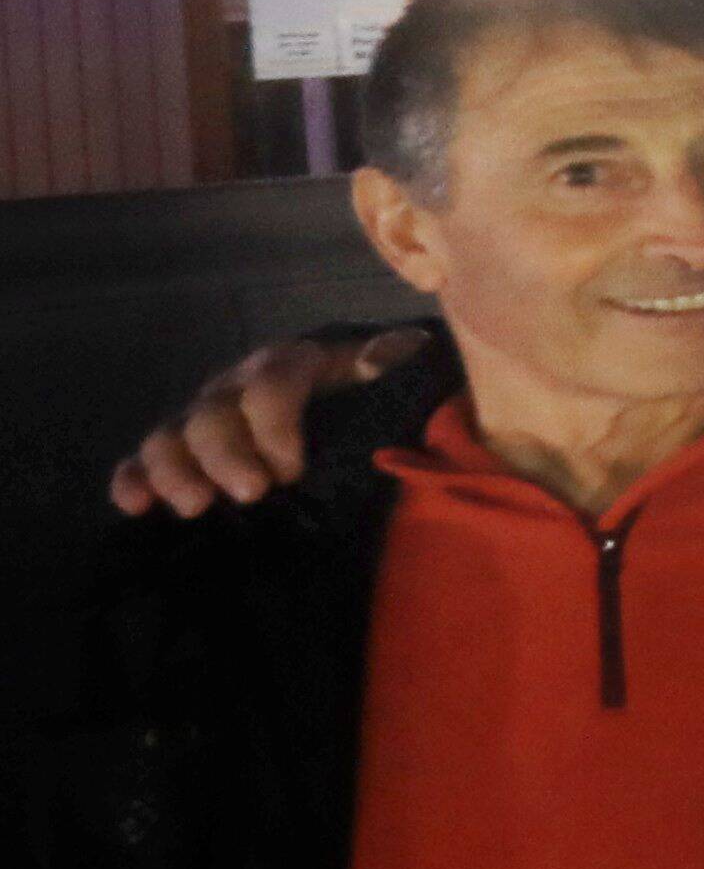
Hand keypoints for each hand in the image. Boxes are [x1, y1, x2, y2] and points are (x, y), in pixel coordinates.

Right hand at [108, 330, 418, 516]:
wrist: (352, 407)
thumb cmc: (376, 395)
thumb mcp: (394, 378)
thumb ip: (397, 369)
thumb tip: (405, 361)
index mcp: (293, 364)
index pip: (274, 382)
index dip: (274, 425)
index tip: (291, 470)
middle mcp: (240, 384)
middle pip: (215, 412)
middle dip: (227, 454)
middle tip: (252, 493)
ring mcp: (206, 416)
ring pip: (172, 434)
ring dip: (175, 471)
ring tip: (197, 507)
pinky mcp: (184, 449)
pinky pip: (145, 460)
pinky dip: (133, 480)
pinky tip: (135, 506)